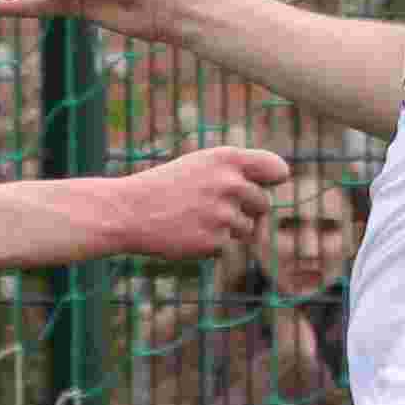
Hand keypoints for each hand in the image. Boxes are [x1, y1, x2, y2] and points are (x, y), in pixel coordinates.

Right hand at [96, 144, 291, 261]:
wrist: (127, 212)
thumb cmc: (165, 187)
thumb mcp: (201, 166)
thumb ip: (238, 174)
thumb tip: (272, 201)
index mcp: (227, 158)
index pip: (277, 170)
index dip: (272, 180)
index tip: (264, 185)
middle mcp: (230, 183)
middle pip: (263, 204)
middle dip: (244, 210)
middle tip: (209, 207)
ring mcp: (223, 214)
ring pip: (247, 229)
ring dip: (226, 229)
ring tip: (193, 219)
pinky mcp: (215, 241)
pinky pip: (227, 246)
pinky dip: (210, 244)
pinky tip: (186, 233)